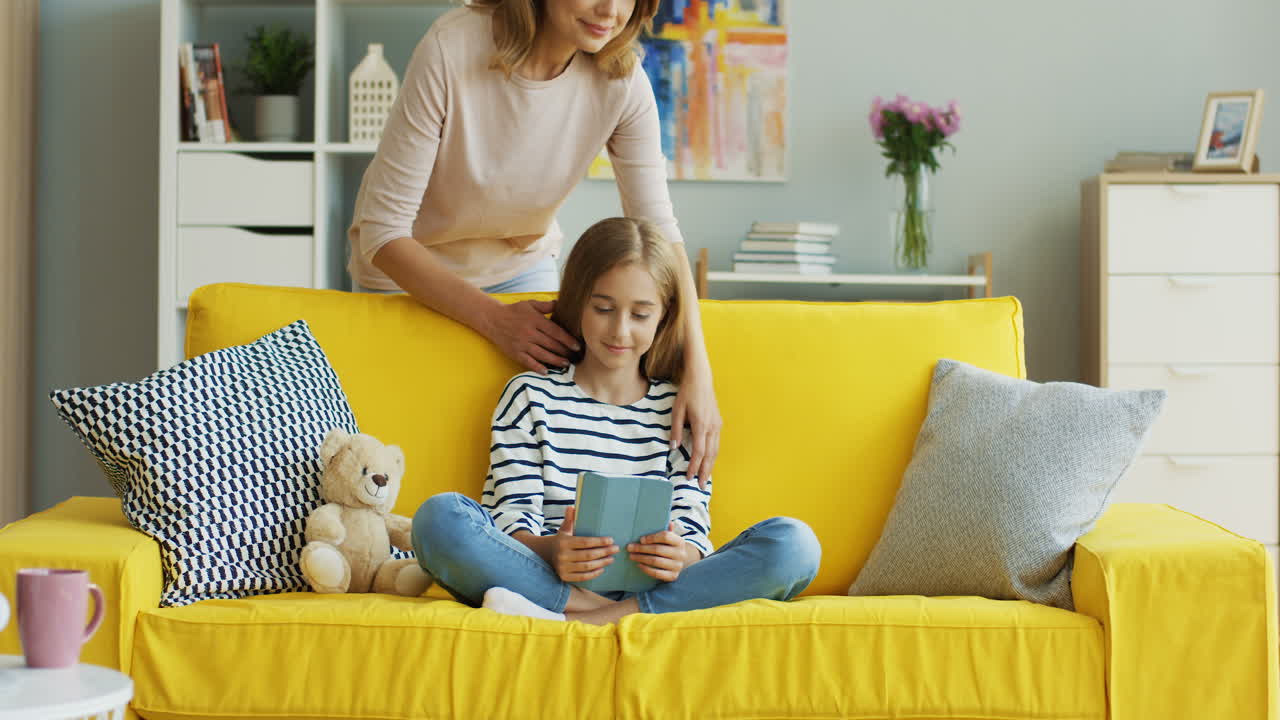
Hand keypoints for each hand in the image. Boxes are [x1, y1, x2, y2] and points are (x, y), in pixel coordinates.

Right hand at [485, 299, 580, 374]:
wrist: (493, 319)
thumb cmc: (514, 311)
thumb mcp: (530, 304)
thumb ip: (546, 305)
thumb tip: (561, 303)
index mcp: (535, 320)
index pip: (555, 332)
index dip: (567, 340)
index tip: (577, 346)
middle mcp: (529, 333)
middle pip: (551, 345)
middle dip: (565, 352)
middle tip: (575, 357)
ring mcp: (522, 344)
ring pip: (542, 355)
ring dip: (556, 361)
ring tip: (566, 364)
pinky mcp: (515, 352)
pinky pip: (528, 362)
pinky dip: (537, 368)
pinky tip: (546, 372)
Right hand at [550, 507, 618, 582]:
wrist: (548, 555)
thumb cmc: (562, 540)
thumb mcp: (564, 529)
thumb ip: (570, 519)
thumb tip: (572, 507)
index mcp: (563, 542)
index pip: (585, 542)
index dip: (599, 542)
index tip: (611, 540)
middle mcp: (562, 555)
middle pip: (588, 555)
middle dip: (604, 552)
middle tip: (616, 549)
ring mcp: (563, 568)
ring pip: (587, 566)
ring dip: (602, 562)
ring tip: (611, 558)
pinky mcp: (565, 577)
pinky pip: (583, 577)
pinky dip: (594, 573)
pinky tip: (602, 568)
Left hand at [628, 523, 691, 582]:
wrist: (678, 562)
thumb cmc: (670, 547)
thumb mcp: (671, 538)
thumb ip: (668, 531)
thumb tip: (670, 523)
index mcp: (680, 541)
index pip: (665, 536)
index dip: (652, 537)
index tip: (641, 539)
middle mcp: (681, 554)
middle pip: (658, 549)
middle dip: (641, 548)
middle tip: (630, 547)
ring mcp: (677, 566)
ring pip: (656, 561)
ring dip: (641, 558)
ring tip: (631, 556)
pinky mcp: (673, 576)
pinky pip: (657, 573)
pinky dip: (646, 569)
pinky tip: (639, 565)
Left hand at [670, 357, 720, 488]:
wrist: (701, 379)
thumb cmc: (686, 393)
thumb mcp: (676, 411)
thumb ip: (676, 430)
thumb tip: (674, 447)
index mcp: (701, 425)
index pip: (699, 452)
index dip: (694, 466)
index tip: (688, 477)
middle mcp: (712, 427)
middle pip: (710, 455)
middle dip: (705, 471)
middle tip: (700, 485)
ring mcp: (717, 425)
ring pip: (715, 450)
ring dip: (710, 465)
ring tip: (705, 476)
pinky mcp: (718, 422)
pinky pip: (716, 443)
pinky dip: (713, 454)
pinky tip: (708, 460)